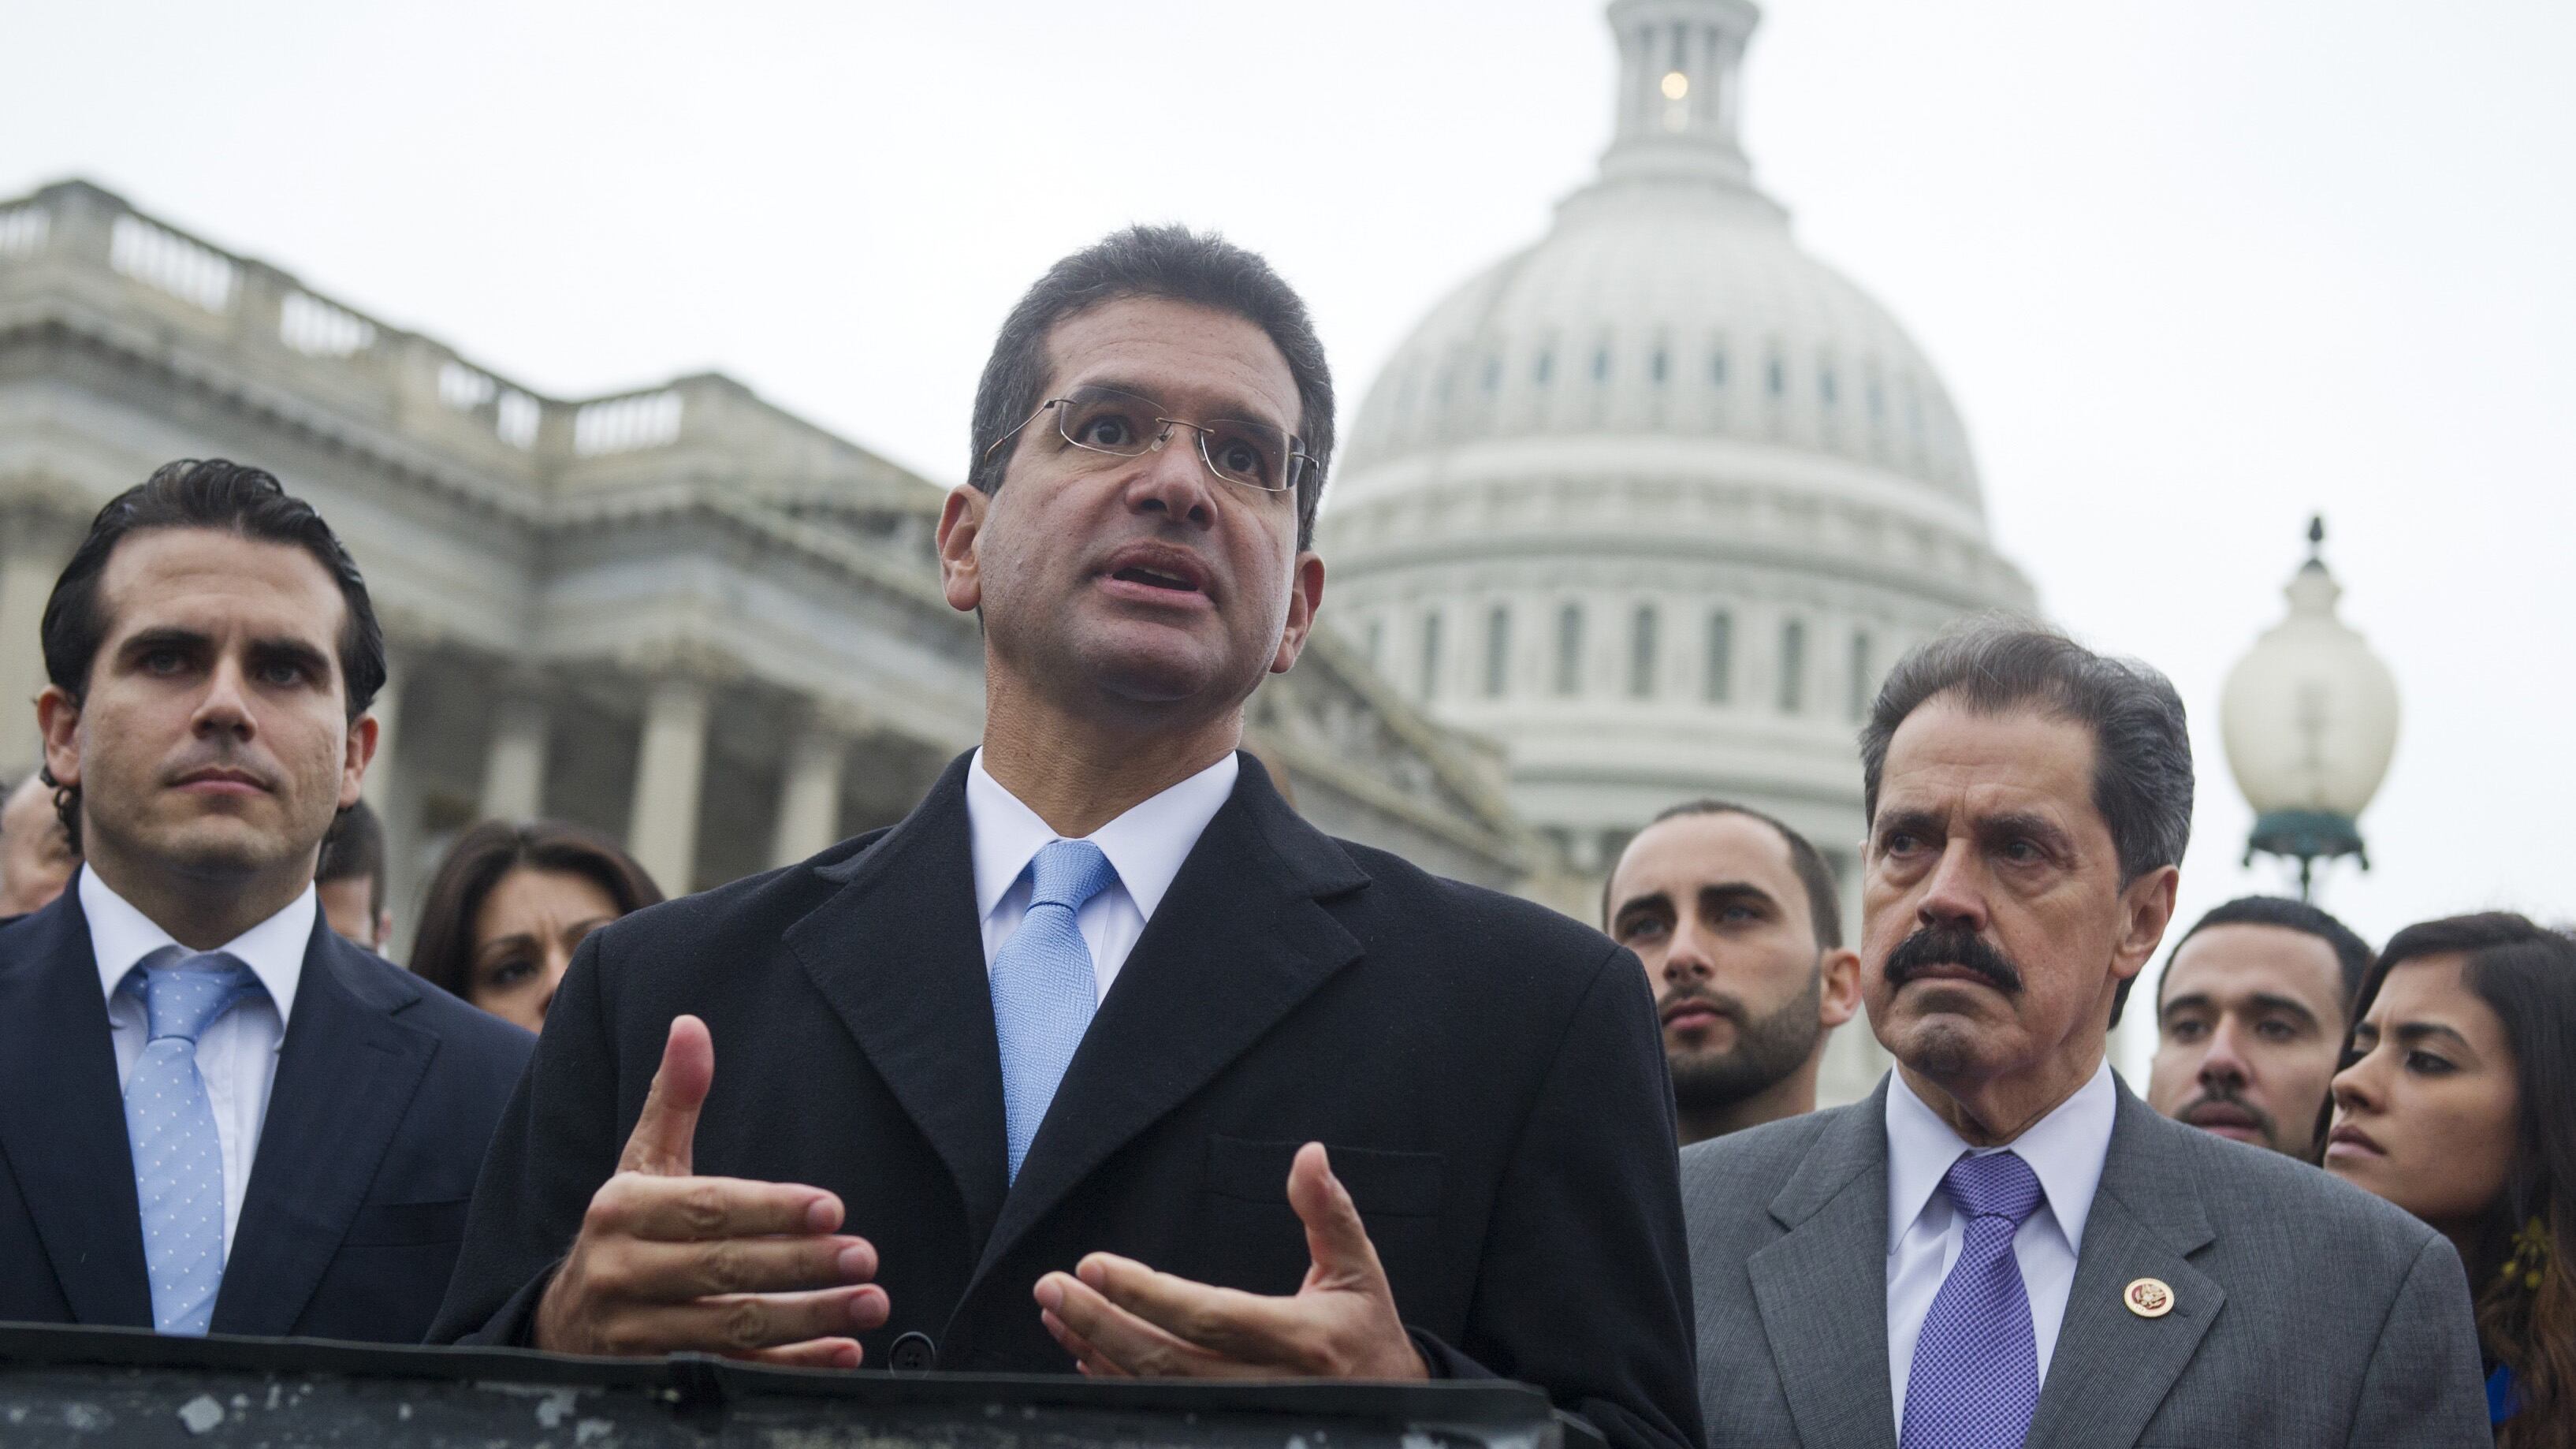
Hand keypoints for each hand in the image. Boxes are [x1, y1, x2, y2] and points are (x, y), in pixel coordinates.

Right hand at [531, 1015, 889, 1364]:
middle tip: (865, 1256)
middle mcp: (621, 1272)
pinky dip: (790, 1366)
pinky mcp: (657, 1375)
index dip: (769, 1209)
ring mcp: (636, 1331)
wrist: (563, 1319)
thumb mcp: (641, 1162)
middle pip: (722, 1270)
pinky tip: (844, 1352)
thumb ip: (673, 1099)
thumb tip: (691, 1024)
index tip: (831, 1206)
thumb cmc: (624, 1228)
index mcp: (621, 1210)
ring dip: (808, 1318)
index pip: (705, 1208)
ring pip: (732, 1327)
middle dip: (800, 1264)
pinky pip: (734, 1372)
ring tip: (872, 1301)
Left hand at [1033, 1142, 1427, 1379]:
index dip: (1145, 1294)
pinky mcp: (1229, 1426)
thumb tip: (1309, 1156)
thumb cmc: (1365, 1332)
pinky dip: (1117, 1383)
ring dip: (1097, 1350)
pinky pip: (1160, 1409)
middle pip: (1164, 1360)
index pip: (1206, 1315)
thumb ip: (1328, 1211)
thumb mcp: (1358, 1268)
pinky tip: (1086, 1354)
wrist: (1391, 1403)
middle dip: (1099, 1322)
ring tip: (1056, 1312)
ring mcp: (1243, 1414)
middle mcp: (1264, 1384)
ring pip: (1154, 1389)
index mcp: (1297, 1339)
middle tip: (1050, 1288)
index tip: (1094, 1266)